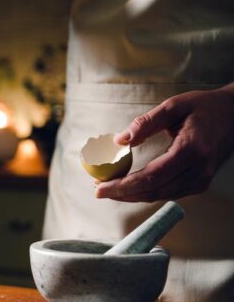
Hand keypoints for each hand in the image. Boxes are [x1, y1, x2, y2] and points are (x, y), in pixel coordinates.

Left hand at [96, 84, 233, 201]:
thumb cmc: (203, 107)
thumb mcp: (174, 106)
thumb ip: (146, 123)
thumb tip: (119, 141)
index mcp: (192, 150)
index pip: (152, 176)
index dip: (123, 185)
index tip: (99, 187)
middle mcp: (199, 170)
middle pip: (153, 190)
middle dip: (122, 193)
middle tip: (97, 189)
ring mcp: (201, 180)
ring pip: (159, 195)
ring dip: (131, 195)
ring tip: (107, 187)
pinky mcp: (200, 183)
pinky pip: (167, 192)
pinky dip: (145, 191)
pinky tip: (128, 186)